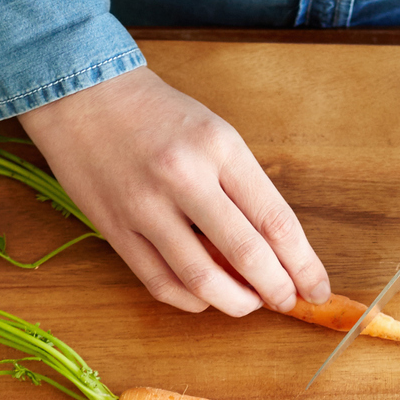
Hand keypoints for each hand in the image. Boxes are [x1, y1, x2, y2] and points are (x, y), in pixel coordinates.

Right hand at [19, 67, 331, 315]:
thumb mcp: (215, 134)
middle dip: (276, 289)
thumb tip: (275, 252)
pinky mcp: (116, 231)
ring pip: (203, 280)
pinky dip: (192, 301)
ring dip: (236, 303)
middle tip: (287, 301)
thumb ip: (243, 190)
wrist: (82, 97)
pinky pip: (162, 284)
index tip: (317, 288)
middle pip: (246, 255)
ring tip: (249, 303)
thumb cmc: (157, 115)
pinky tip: (207, 297)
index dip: (303, 264)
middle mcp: (184, 178)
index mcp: (219, 148)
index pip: (275, 220)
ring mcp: (146, 208)